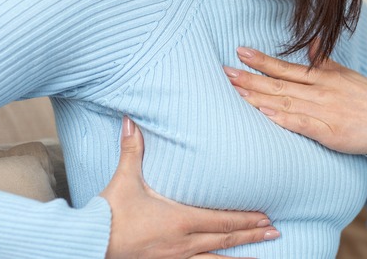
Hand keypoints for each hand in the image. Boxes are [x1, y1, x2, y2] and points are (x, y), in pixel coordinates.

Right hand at [101, 116, 279, 258]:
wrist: (91, 243)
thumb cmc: (109, 214)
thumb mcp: (124, 179)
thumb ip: (132, 149)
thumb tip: (131, 121)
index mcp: (178, 220)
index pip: (221, 219)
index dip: (246, 219)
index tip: (266, 216)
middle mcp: (182, 242)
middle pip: (225, 238)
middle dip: (251, 235)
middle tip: (275, 231)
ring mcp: (175, 258)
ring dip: (240, 256)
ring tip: (263, 254)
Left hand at [223, 46, 366, 154]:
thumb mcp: (346, 74)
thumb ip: (325, 61)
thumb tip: (313, 42)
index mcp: (322, 77)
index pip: (285, 67)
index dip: (261, 61)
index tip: (240, 52)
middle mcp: (319, 92)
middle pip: (278, 85)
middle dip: (250, 78)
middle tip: (224, 72)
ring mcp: (323, 111)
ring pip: (284, 103)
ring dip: (258, 97)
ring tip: (235, 91)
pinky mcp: (328, 131)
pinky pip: (301, 124)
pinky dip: (282, 118)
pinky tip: (264, 114)